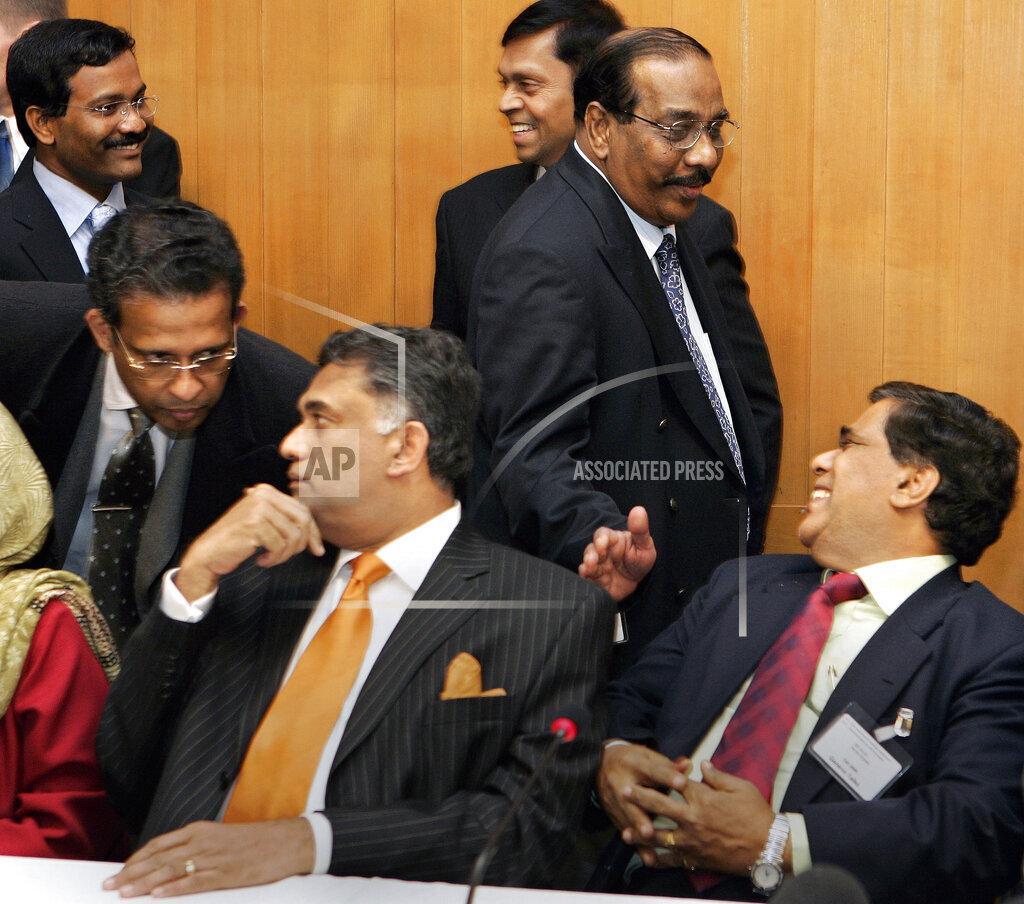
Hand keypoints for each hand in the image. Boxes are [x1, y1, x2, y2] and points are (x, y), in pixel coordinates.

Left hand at [102, 819, 314, 897]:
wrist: (287, 841)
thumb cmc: (255, 842)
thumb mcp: (222, 838)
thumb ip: (197, 847)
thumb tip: (170, 863)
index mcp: (201, 830)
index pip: (159, 844)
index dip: (137, 858)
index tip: (119, 871)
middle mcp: (203, 841)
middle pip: (159, 857)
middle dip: (131, 873)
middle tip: (108, 885)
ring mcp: (214, 857)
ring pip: (171, 870)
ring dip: (144, 882)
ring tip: (124, 892)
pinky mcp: (226, 873)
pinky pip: (194, 882)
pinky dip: (174, 889)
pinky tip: (158, 896)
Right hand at [175, 484, 324, 600]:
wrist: (209, 553)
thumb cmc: (238, 541)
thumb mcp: (267, 528)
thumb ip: (290, 528)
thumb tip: (319, 547)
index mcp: (267, 492)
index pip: (303, 511)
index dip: (313, 533)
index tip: (316, 549)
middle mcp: (263, 495)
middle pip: (303, 521)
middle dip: (300, 544)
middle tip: (285, 555)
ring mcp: (258, 508)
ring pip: (293, 535)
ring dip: (284, 554)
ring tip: (270, 558)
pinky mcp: (254, 524)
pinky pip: (279, 545)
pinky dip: (273, 558)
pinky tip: (261, 559)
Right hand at [578, 506, 655, 601]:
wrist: (638, 581)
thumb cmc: (640, 559)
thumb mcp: (644, 545)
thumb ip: (640, 530)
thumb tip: (639, 510)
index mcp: (613, 540)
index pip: (603, 534)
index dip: (601, 538)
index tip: (602, 543)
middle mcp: (603, 552)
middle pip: (591, 549)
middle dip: (590, 554)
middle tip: (592, 560)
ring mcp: (598, 565)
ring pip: (588, 563)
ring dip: (587, 565)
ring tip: (588, 569)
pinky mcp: (596, 579)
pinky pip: (587, 577)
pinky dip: (585, 577)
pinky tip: (586, 575)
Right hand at [597, 742, 688, 843]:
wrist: (600, 766)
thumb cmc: (632, 761)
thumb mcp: (647, 757)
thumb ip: (668, 766)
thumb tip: (687, 766)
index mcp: (634, 764)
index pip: (652, 770)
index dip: (667, 776)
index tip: (682, 783)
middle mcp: (622, 783)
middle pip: (633, 796)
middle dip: (644, 808)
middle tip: (654, 822)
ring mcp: (615, 800)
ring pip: (628, 816)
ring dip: (638, 829)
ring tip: (650, 837)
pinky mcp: (615, 815)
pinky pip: (627, 831)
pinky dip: (638, 845)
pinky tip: (649, 857)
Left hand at [628, 761, 776, 875]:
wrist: (769, 847)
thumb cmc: (757, 814)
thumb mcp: (741, 787)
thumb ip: (718, 776)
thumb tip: (702, 764)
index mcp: (703, 798)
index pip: (675, 783)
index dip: (659, 775)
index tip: (643, 770)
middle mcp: (693, 818)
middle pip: (660, 805)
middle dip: (639, 797)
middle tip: (622, 791)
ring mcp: (693, 840)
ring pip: (660, 835)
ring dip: (641, 832)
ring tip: (624, 831)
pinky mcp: (697, 858)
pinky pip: (673, 860)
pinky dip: (658, 859)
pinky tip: (646, 859)